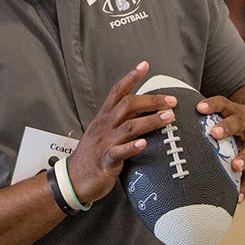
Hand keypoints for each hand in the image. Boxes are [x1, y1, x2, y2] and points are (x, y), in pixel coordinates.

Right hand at [64, 62, 177, 203]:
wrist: (72, 178)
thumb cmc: (92, 156)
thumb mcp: (103, 133)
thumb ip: (120, 122)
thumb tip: (143, 113)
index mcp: (103, 117)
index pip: (117, 91)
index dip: (131, 77)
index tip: (144, 65)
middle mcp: (104, 126)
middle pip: (128, 105)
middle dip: (151, 100)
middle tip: (172, 100)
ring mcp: (104, 142)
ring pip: (129, 126)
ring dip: (150, 121)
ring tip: (168, 118)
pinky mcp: (106, 160)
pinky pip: (120, 152)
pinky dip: (132, 147)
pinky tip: (144, 144)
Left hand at [196, 91, 244, 202]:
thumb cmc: (239, 123)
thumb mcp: (230, 114)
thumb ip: (208, 118)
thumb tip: (172, 121)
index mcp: (236, 112)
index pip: (223, 104)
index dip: (212, 105)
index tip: (199, 108)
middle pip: (238, 123)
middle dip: (226, 128)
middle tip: (214, 133)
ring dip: (243, 158)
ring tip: (235, 166)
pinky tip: (237, 198)